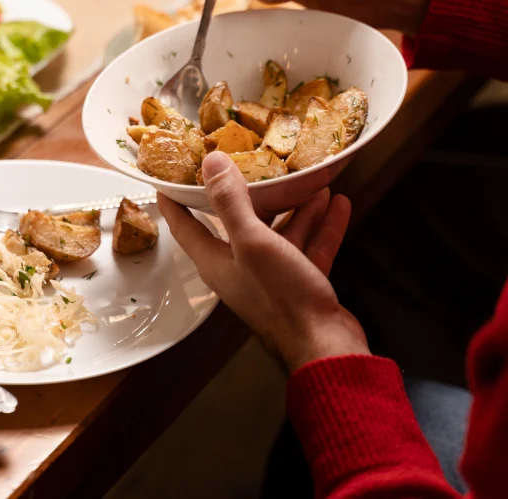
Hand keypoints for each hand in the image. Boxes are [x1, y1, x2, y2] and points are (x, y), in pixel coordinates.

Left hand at [159, 151, 369, 372]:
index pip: (185, 225)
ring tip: (310, 179)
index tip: (169, 177)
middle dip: (249, 193)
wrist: (325, 345)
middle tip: (252, 161)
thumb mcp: (251, 241)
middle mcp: (239, 266)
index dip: (175, 201)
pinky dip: (322, 226)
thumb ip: (230, 202)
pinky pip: (308, 247)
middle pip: (239, 222)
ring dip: (296, 206)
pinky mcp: (300, 282)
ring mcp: (271, 275)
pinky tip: (338, 204)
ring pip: (280, 232)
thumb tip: (211, 163)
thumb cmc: (281, 297)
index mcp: (216, 260)